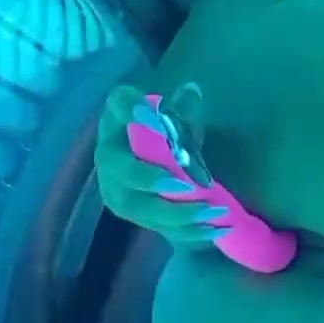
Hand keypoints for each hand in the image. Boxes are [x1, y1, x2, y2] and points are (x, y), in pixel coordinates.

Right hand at [95, 82, 228, 248]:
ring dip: (175, 212)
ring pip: (136, 204)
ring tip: (212, 213)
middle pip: (121, 167)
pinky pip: (152, 225)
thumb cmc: (167, 131)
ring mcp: (114, 186)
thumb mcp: (179, 115)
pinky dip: (185, 230)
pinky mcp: (128, 211)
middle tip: (187, 185)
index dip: (131, 109)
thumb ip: (186, 107)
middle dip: (151, 179)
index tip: (156, 117)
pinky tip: (215, 230)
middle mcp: (108, 151)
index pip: (118, 103)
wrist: (154, 159)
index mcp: (119, 116)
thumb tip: (191, 91)